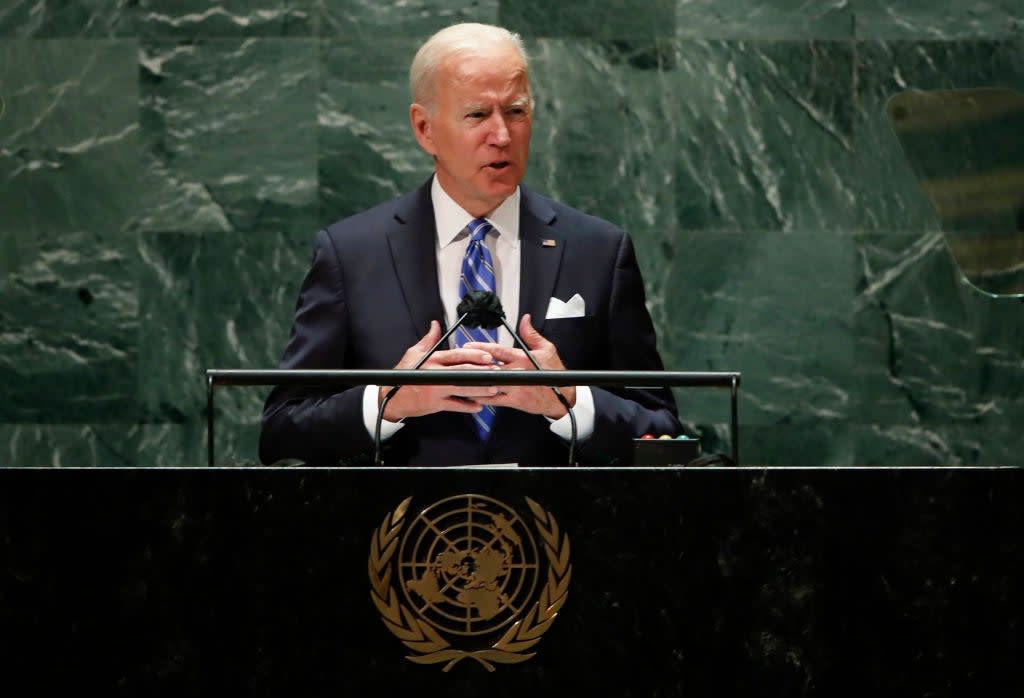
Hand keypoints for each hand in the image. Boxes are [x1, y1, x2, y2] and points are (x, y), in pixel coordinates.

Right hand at [380, 320, 499, 420]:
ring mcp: (435, 390)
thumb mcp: (414, 354)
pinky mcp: (435, 404)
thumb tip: (435, 325)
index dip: (474, 355)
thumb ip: (428, 340)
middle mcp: (435, 374)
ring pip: (461, 389)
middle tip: (496, 372)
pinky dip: (467, 406)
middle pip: (462, 372)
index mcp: (432, 360)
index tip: (488, 356)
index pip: (456, 355)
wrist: (391, 397)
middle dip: (482, 372)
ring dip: (479, 390)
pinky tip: (478, 406)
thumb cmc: (403, 375)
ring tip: (493, 389)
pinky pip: (455, 406)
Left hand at [464, 314, 575, 418]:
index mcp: (522, 358)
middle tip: (458, 361)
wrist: (562, 397)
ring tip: (459, 377)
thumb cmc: (554, 372)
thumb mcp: (547, 349)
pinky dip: (481, 397)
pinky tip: (471, 394)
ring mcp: (514, 387)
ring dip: (474, 380)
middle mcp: (516, 372)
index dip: (480, 347)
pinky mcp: (514, 401)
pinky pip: (493, 399)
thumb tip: (525, 319)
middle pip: (488, 366)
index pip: (497, 350)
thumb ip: (531, 334)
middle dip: (472, 363)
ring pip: (489, 383)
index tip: (467, 345)